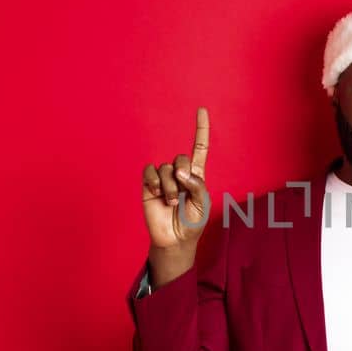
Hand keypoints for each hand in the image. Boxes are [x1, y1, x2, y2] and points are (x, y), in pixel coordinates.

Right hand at [141, 107, 210, 283]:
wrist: (174, 240)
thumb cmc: (192, 223)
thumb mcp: (203, 204)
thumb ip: (197, 185)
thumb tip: (180, 171)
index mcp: (196, 176)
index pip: (199, 148)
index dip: (201, 129)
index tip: (201, 110)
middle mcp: (179, 174)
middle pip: (180, 157)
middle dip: (182, 173)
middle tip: (181, 192)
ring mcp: (164, 179)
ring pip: (165, 167)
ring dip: (169, 186)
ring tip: (170, 202)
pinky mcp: (149, 185)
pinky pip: (150, 171)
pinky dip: (154, 181)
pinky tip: (156, 193)